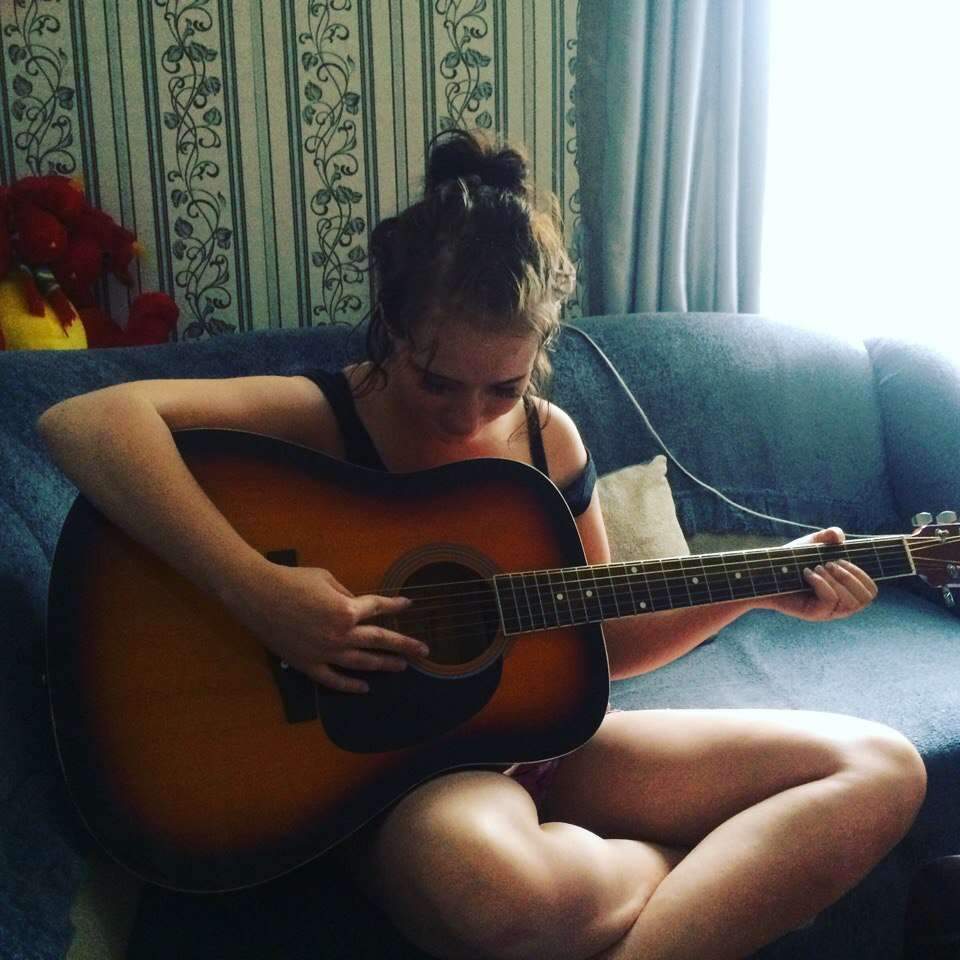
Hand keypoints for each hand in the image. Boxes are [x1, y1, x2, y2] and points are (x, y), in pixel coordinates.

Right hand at [229, 561, 427, 693]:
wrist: (257, 594)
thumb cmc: (292, 580)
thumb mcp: (326, 578)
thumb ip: (345, 594)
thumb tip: (356, 605)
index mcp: (346, 610)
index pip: (378, 608)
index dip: (395, 606)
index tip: (409, 606)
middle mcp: (340, 635)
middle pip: (380, 641)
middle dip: (405, 645)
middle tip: (424, 651)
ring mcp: (325, 653)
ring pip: (362, 663)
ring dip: (384, 665)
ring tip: (401, 667)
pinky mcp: (308, 665)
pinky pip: (334, 680)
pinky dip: (350, 686)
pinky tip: (365, 687)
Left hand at [762, 526, 878, 621]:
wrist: (766, 573)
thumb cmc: (791, 560)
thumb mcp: (811, 544)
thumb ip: (827, 536)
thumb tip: (838, 536)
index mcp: (845, 590)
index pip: (871, 591)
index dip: (862, 575)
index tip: (843, 559)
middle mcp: (840, 604)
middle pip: (865, 599)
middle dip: (850, 577)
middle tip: (830, 563)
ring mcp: (828, 611)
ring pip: (849, 602)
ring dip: (836, 580)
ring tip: (818, 567)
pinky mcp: (814, 614)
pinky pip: (830, 601)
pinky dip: (822, 583)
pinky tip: (808, 574)